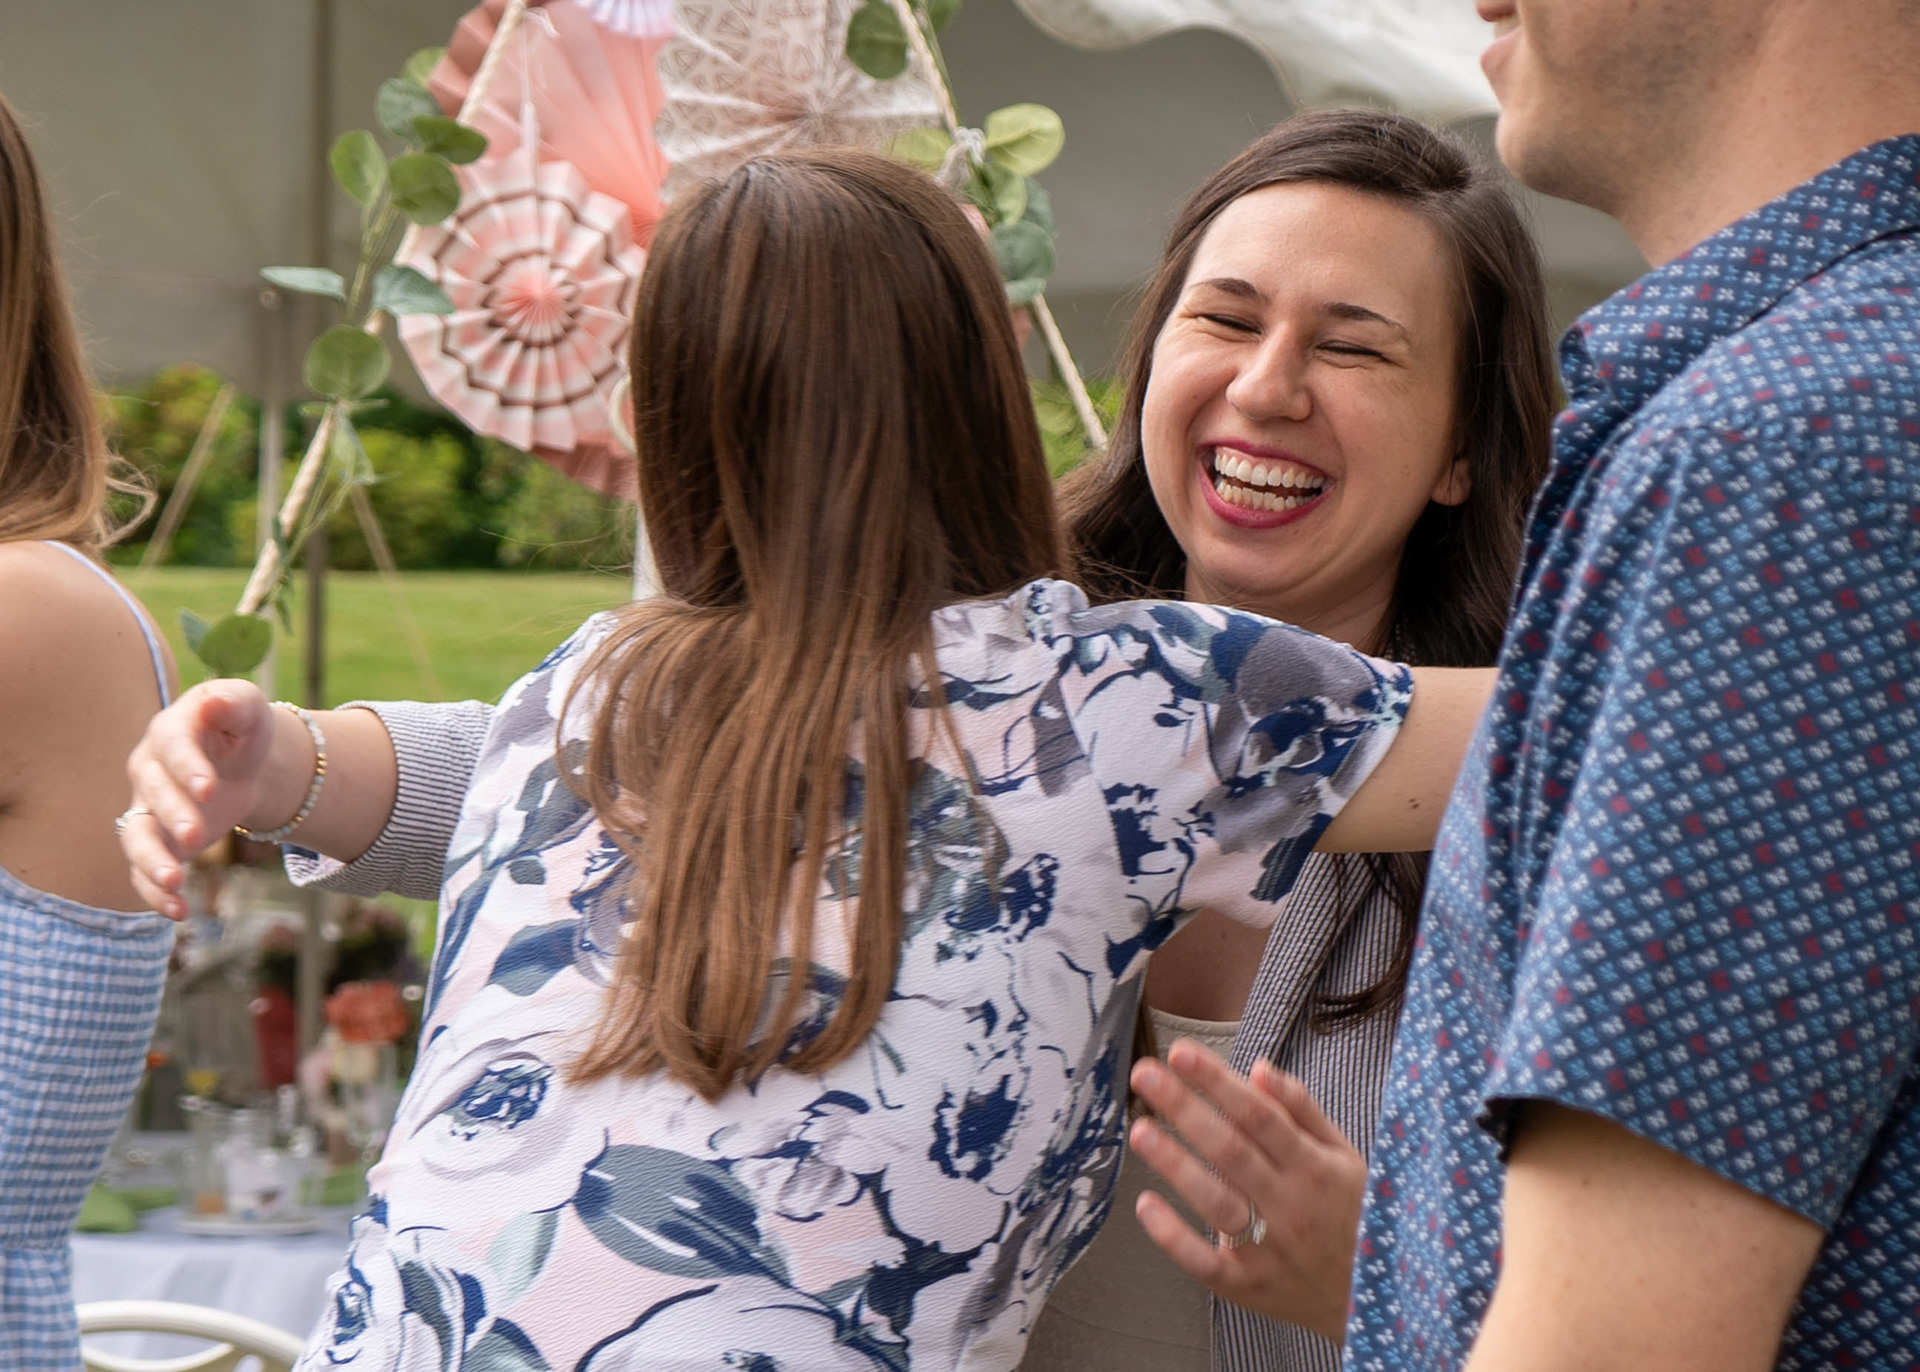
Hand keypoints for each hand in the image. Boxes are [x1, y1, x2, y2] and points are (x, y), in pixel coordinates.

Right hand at [120, 680, 276, 917]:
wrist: (240, 761)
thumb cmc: (241, 727)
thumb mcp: (248, 706)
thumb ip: (233, 701)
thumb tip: (216, 700)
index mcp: (171, 731)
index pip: (173, 746)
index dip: (187, 767)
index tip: (209, 788)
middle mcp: (150, 771)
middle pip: (152, 793)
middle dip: (172, 814)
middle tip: (196, 835)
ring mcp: (147, 808)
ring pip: (135, 837)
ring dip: (151, 860)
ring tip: (175, 881)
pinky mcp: (156, 841)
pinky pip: (143, 871)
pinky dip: (155, 893)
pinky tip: (179, 912)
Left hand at [1128, 1038, 1365, 1343]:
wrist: (1377, 1301)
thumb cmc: (1354, 1214)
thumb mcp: (1344, 1157)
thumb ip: (1302, 1110)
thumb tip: (1257, 1067)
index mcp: (1314, 1167)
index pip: (1259, 1115)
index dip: (1218, 1081)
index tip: (1180, 1052)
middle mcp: (1292, 1205)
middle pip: (1231, 1149)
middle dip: (1185, 1107)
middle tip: (1144, 1074)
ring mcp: (1270, 1249)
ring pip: (1216, 1202)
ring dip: (1175, 1164)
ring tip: (1139, 1130)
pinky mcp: (1248, 1286)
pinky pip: (1205, 1262)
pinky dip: (1174, 1236)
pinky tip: (1145, 1204)